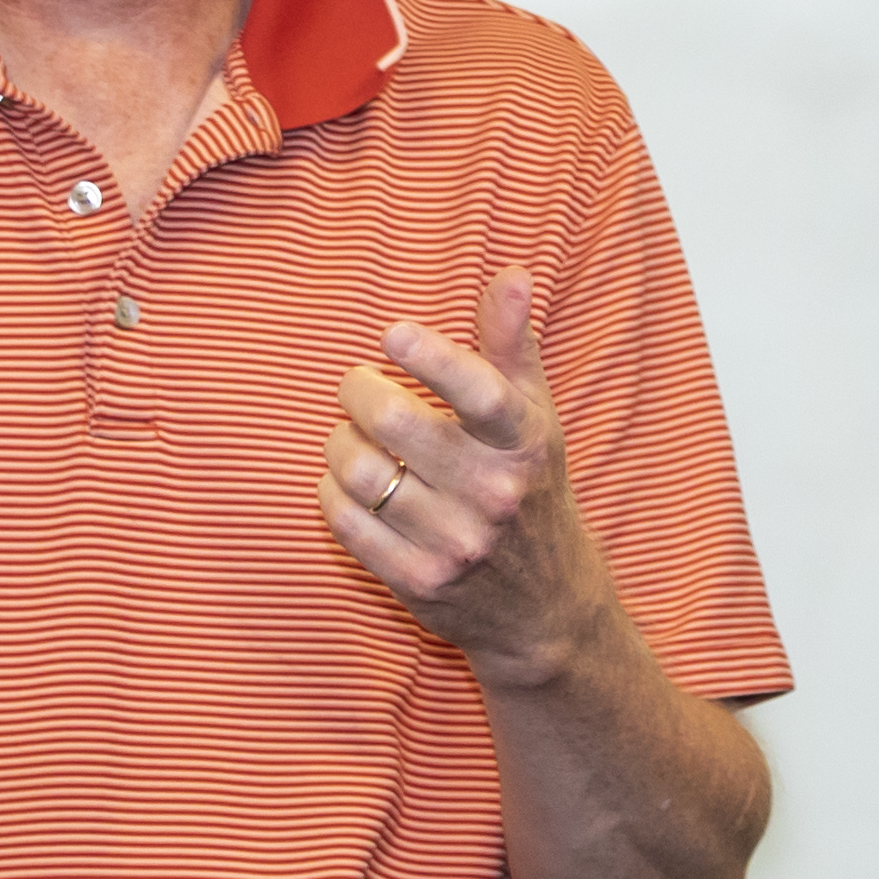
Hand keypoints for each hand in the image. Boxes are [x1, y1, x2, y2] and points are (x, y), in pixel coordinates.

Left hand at [330, 272, 622, 681]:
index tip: (393, 337)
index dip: (430, 356)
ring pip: (362, 472)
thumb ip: (514, 344)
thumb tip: (511, 272)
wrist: (545, 606)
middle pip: (397, 423)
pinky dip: (333, 492)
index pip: (479, 390)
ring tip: (348, 435)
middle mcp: (495, 494)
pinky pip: (346, 521)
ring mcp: (456, 543)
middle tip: (358, 386)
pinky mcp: (419, 581)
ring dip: (339, 443)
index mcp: (526, 444)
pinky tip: (346, 483)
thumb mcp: (535, 417)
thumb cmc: (531, 489)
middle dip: (360, 393)